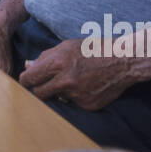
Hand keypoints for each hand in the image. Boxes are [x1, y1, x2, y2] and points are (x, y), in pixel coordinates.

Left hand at [18, 39, 140, 109]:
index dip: (27, 80)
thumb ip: (45, 57)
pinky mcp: (87, 105)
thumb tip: (27, 66)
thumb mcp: (67, 46)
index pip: (29, 78)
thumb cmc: (94, 49)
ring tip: (74, 80)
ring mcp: (77, 95)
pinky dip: (77, 96)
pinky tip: (87, 86)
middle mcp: (66, 80)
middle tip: (46, 84)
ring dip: (60, 91)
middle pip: (39, 93)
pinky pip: (73, 103)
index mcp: (58, 62)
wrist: (124, 60)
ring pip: (57, 98)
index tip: (28, 80)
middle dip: (40, 89)